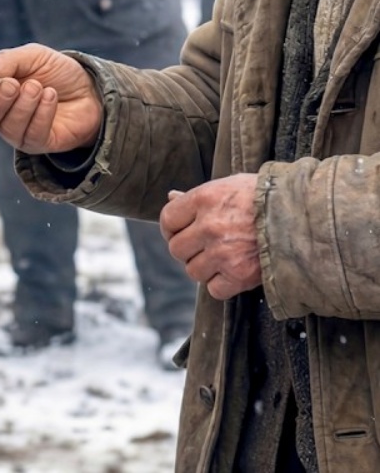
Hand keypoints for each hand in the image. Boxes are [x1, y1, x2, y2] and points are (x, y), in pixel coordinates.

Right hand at [0, 43, 102, 153]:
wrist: (90, 89)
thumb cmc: (57, 72)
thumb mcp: (33, 55)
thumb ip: (7, 60)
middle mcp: (2, 114)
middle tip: (13, 84)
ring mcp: (19, 131)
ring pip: (8, 127)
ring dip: (23, 106)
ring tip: (38, 87)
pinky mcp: (38, 143)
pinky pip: (31, 135)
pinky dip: (41, 114)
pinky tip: (51, 97)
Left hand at [160, 173, 260, 299]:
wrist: (306, 215)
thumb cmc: (268, 196)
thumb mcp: (231, 184)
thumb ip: (199, 195)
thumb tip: (172, 197)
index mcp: (204, 199)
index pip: (167, 219)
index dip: (171, 228)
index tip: (180, 231)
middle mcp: (209, 226)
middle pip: (176, 249)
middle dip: (188, 249)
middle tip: (204, 245)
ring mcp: (224, 252)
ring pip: (193, 271)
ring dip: (205, 267)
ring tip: (223, 256)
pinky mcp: (240, 275)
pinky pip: (214, 289)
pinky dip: (222, 284)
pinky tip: (234, 271)